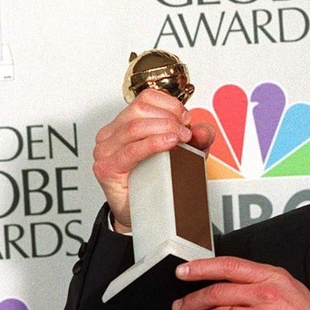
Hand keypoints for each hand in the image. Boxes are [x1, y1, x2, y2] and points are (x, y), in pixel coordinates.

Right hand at [92, 89, 214, 232]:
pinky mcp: (106, 168)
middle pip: (140, 109)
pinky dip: (152, 144)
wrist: (143, 212)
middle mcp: (112, 133)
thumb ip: (197, 139)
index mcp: (125, 122)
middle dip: (170, 117)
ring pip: (135, 127)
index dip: (170, 104)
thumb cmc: (157, 179)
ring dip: (164, 129)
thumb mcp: (186, 154)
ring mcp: (105, 150)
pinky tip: (169, 143)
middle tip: (187, 132)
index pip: (145, 98)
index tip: (186, 119)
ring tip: (182, 139)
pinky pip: (131, 150)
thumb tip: (204, 129)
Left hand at [172, 257, 309, 309]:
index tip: (184, 270)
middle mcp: (265, 292)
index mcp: (271, 275)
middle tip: (180, 304)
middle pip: (218, 292)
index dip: (202, 267)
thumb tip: (233, 278)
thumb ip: (261, 279)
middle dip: (193, 299)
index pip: (229, 265)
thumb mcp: (287, 285)